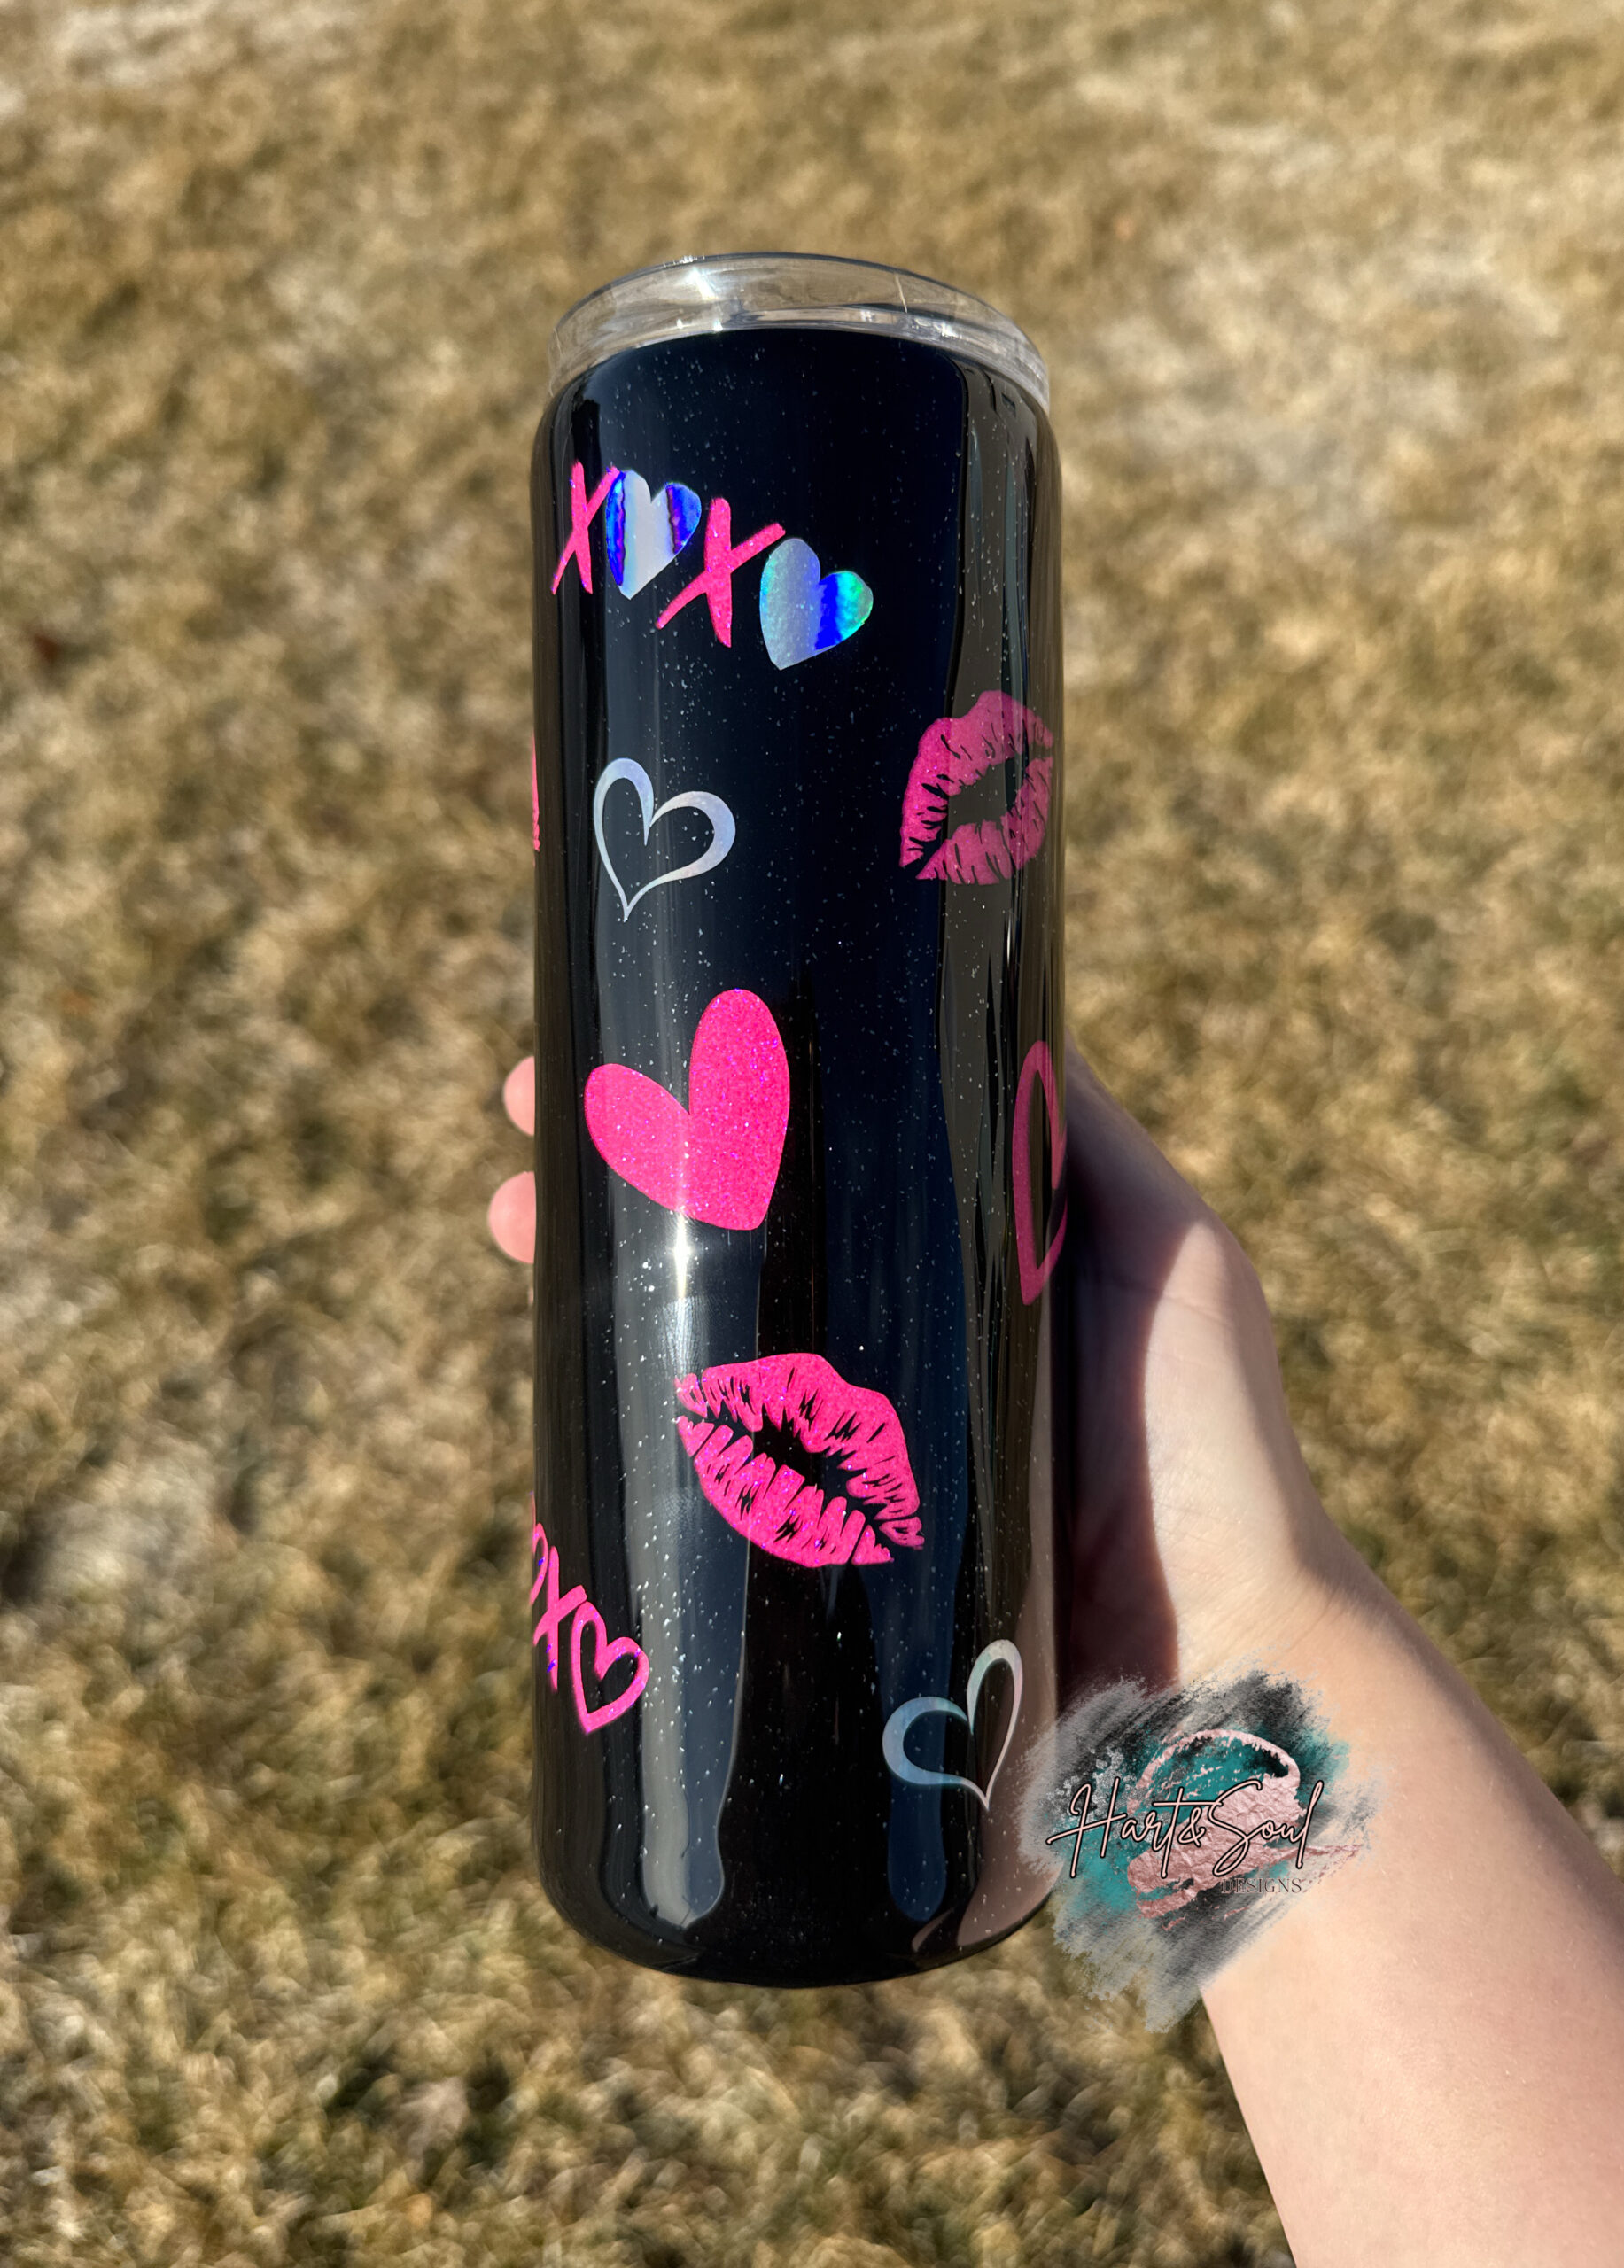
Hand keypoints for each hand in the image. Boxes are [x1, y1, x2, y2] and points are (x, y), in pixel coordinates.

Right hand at [487, 1044, 1354, 1684]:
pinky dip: (627, 1426)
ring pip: (698, 1347)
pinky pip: (703, 1479)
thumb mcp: (1165, 1251)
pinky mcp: (807, 1555)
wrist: (1210, 1660)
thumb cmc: (1205, 1441)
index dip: (722, 1111)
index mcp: (951, 1284)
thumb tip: (1002, 1003)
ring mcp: (837, 1460)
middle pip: (730, 1247)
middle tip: (526, 1136)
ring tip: (515, 1221)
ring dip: (596, 1283)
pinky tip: (560, 1386)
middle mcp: (881, 1360)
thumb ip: (1087, 1143)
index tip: (632, 1054)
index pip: (810, 1175)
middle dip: (622, 1180)